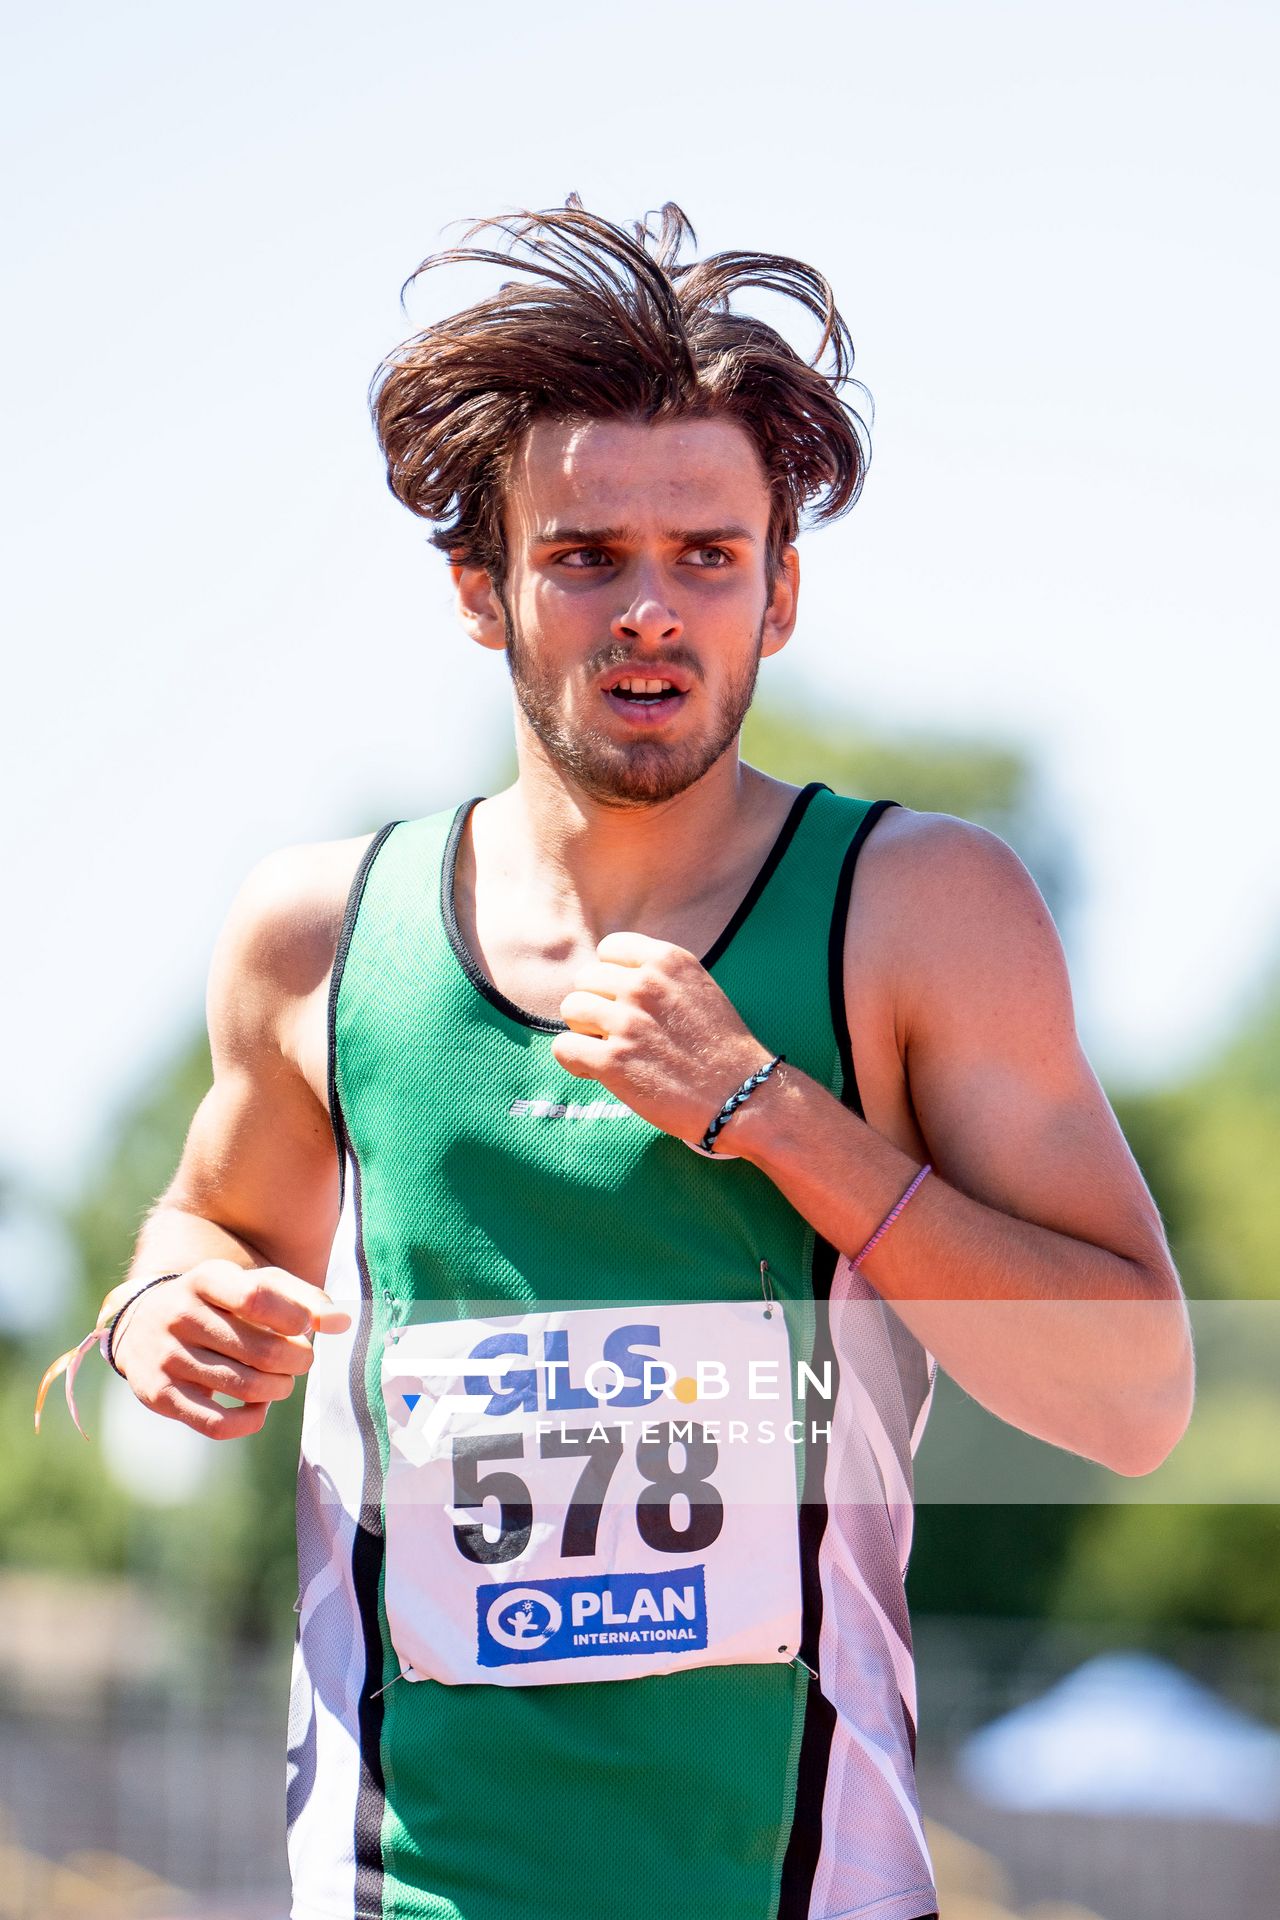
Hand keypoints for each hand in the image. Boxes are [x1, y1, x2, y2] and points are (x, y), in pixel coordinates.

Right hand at [113, 1260, 351, 1440]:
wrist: (142, 1323)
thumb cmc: (219, 1303)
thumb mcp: (253, 1284)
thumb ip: (302, 1298)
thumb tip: (342, 1323)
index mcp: (206, 1279)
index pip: (258, 1296)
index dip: (295, 1317)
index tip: (304, 1326)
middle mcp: (180, 1314)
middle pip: (262, 1351)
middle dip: (297, 1361)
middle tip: (300, 1359)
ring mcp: (167, 1357)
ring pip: (245, 1388)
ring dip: (278, 1389)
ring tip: (281, 1381)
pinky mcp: (160, 1395)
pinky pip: (218, 1424)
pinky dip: (251, 1420)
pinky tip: (257, 1406)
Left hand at [551, 931, 772, 1143]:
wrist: (741, 1096)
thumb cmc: (720, 1047)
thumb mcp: (696, 989)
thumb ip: (657, 977)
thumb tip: (612, 980)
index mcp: (666, 961)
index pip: (609, 948)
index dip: (611, 976)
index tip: (623, 999)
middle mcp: (643, 984)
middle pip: (585, 979)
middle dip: (596, 1004)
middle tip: (616, 1030)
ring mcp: (626, 1021)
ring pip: (570, 1008)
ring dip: (583, 1029)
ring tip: (606, 1048)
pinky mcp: (612, 1059)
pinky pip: (564, 1047)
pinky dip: (574, 1060)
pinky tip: (595, 1069)